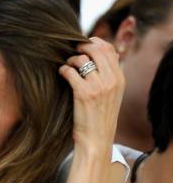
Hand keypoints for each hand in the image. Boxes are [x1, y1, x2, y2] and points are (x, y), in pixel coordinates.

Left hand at [59, 37, 124, 156]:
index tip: (84, 46)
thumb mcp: (112, 95)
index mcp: (120, 79)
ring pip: (82, 59)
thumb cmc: (100, 118)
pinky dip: (63, 70)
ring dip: (71, 60)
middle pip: (96, 50)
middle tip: (72, 52)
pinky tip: (62, 74)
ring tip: (67, 66)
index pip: (109, 49)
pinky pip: (70, 72)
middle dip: (81, 47)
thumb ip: (108, 76)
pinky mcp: (84, 94)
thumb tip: (97, 58)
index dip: (95, 43)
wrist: (96, 140)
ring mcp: (98, 86)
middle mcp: (111, 80)